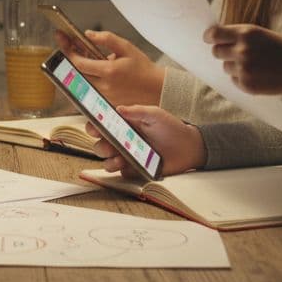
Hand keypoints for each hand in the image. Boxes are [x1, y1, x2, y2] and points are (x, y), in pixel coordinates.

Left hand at [58, 29, 164, 105]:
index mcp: (108, 72)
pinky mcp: (105, 103)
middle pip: (75, 73)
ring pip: (80, 81)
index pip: (78, 62)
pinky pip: (88, 89)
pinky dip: (85, 77)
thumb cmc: (143, 67)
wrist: (156, 89)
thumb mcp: (127, 47)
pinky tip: (88, 67)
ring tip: (80, 53)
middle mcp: (103, 87)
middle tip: (68, 44)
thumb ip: (107, 39)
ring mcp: (103, 97)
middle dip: (70, 57)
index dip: (67, 49)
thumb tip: (88, 34)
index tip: (60, 37)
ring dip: (76, 67)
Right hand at [84, 105, 206, 176]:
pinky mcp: (133, 169)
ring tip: (119, 158)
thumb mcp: (155, 114)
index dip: (93, 126)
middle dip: (101, 146)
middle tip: (109, 145)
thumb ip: (137, 111)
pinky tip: (127, 165)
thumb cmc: (171, 128)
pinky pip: (120, 173)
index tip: (93, 127)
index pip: (101, 125)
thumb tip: (118, 109)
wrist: (188, 147)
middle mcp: (121, 141)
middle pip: (100, 145)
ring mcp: (126, 156)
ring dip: (108, 160)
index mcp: (123, 125)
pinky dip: (120, 170)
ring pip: (106, 161)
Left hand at [203, 24, 281, 109]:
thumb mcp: (264, 34)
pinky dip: (241, 78)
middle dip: (222, 52)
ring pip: (225, 66)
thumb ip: (243, 35)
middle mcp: (242, 50)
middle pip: (216, 51)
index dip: (210, 36)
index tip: (209, 38)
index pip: (214, 34)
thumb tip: (221, 37)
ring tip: (253, 65)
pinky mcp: (245, 84)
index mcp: (246, 33)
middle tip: (235, 53)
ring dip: (233, 66)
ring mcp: (243, 68)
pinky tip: (257, 75)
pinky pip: (234, 79)